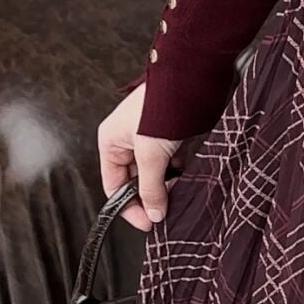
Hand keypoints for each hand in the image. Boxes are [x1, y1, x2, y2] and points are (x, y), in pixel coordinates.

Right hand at [97, 81, 185, 233]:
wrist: (192, 79)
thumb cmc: (163, 105)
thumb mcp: (151, 153)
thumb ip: (151, 187)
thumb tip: (154, 213)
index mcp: (111, 142)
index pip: (114, 186)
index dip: (129, 208)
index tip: (148, 223)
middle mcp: (127, 141)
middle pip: (134, 182)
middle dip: (151, 197)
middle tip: (166, 210)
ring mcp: (150, 140)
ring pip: (155, 174)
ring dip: (166, 186)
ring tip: (178, 190)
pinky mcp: (171, 138)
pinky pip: (171, 164)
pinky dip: (178, 174)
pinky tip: (187, 177)